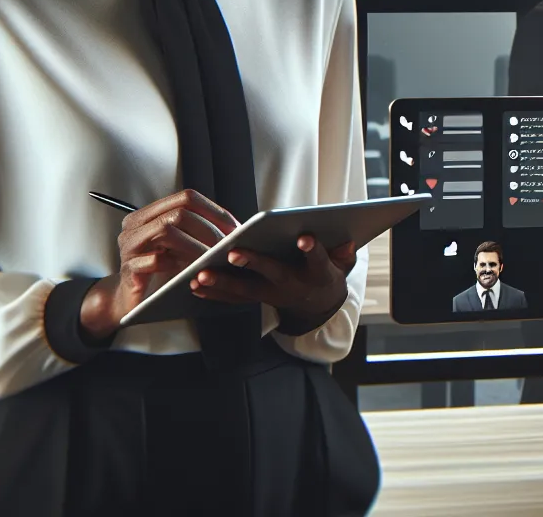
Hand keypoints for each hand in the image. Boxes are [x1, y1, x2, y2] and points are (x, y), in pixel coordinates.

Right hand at [80, 189, 239, 341]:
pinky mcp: (128, 269)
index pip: (186, 198)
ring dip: (196, 246)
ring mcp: (129, 246)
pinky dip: (178, 264)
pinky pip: (155, 260)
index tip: (235, 227)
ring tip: (213, 258)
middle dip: (208, 229)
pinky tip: (192, 273)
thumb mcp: (181, 246)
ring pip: (166, 231)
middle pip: (178, 213)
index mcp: (150, 214)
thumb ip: (197, 232)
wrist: (132, 300)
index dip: (214, 210)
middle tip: (227, 246)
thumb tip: (237, 229)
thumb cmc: (162, 271)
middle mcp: (135, 225)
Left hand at [191, 235, 359, 333]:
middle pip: (272, 274)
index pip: (317, 260)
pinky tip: (194, 285)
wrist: (317, 305)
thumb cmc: (327, 274)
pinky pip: (233, 299)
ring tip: (200, 275)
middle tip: (234, 253)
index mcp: (317, 274)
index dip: (313, 250)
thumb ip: (344, 255)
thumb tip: (348, 243)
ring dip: (222, 283)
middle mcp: (293, 286)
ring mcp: (273, 295)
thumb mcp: (342, 265)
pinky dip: (213, 293)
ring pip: (246, 290)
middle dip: (253, 263)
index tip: (305, 238)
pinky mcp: (257, 300)